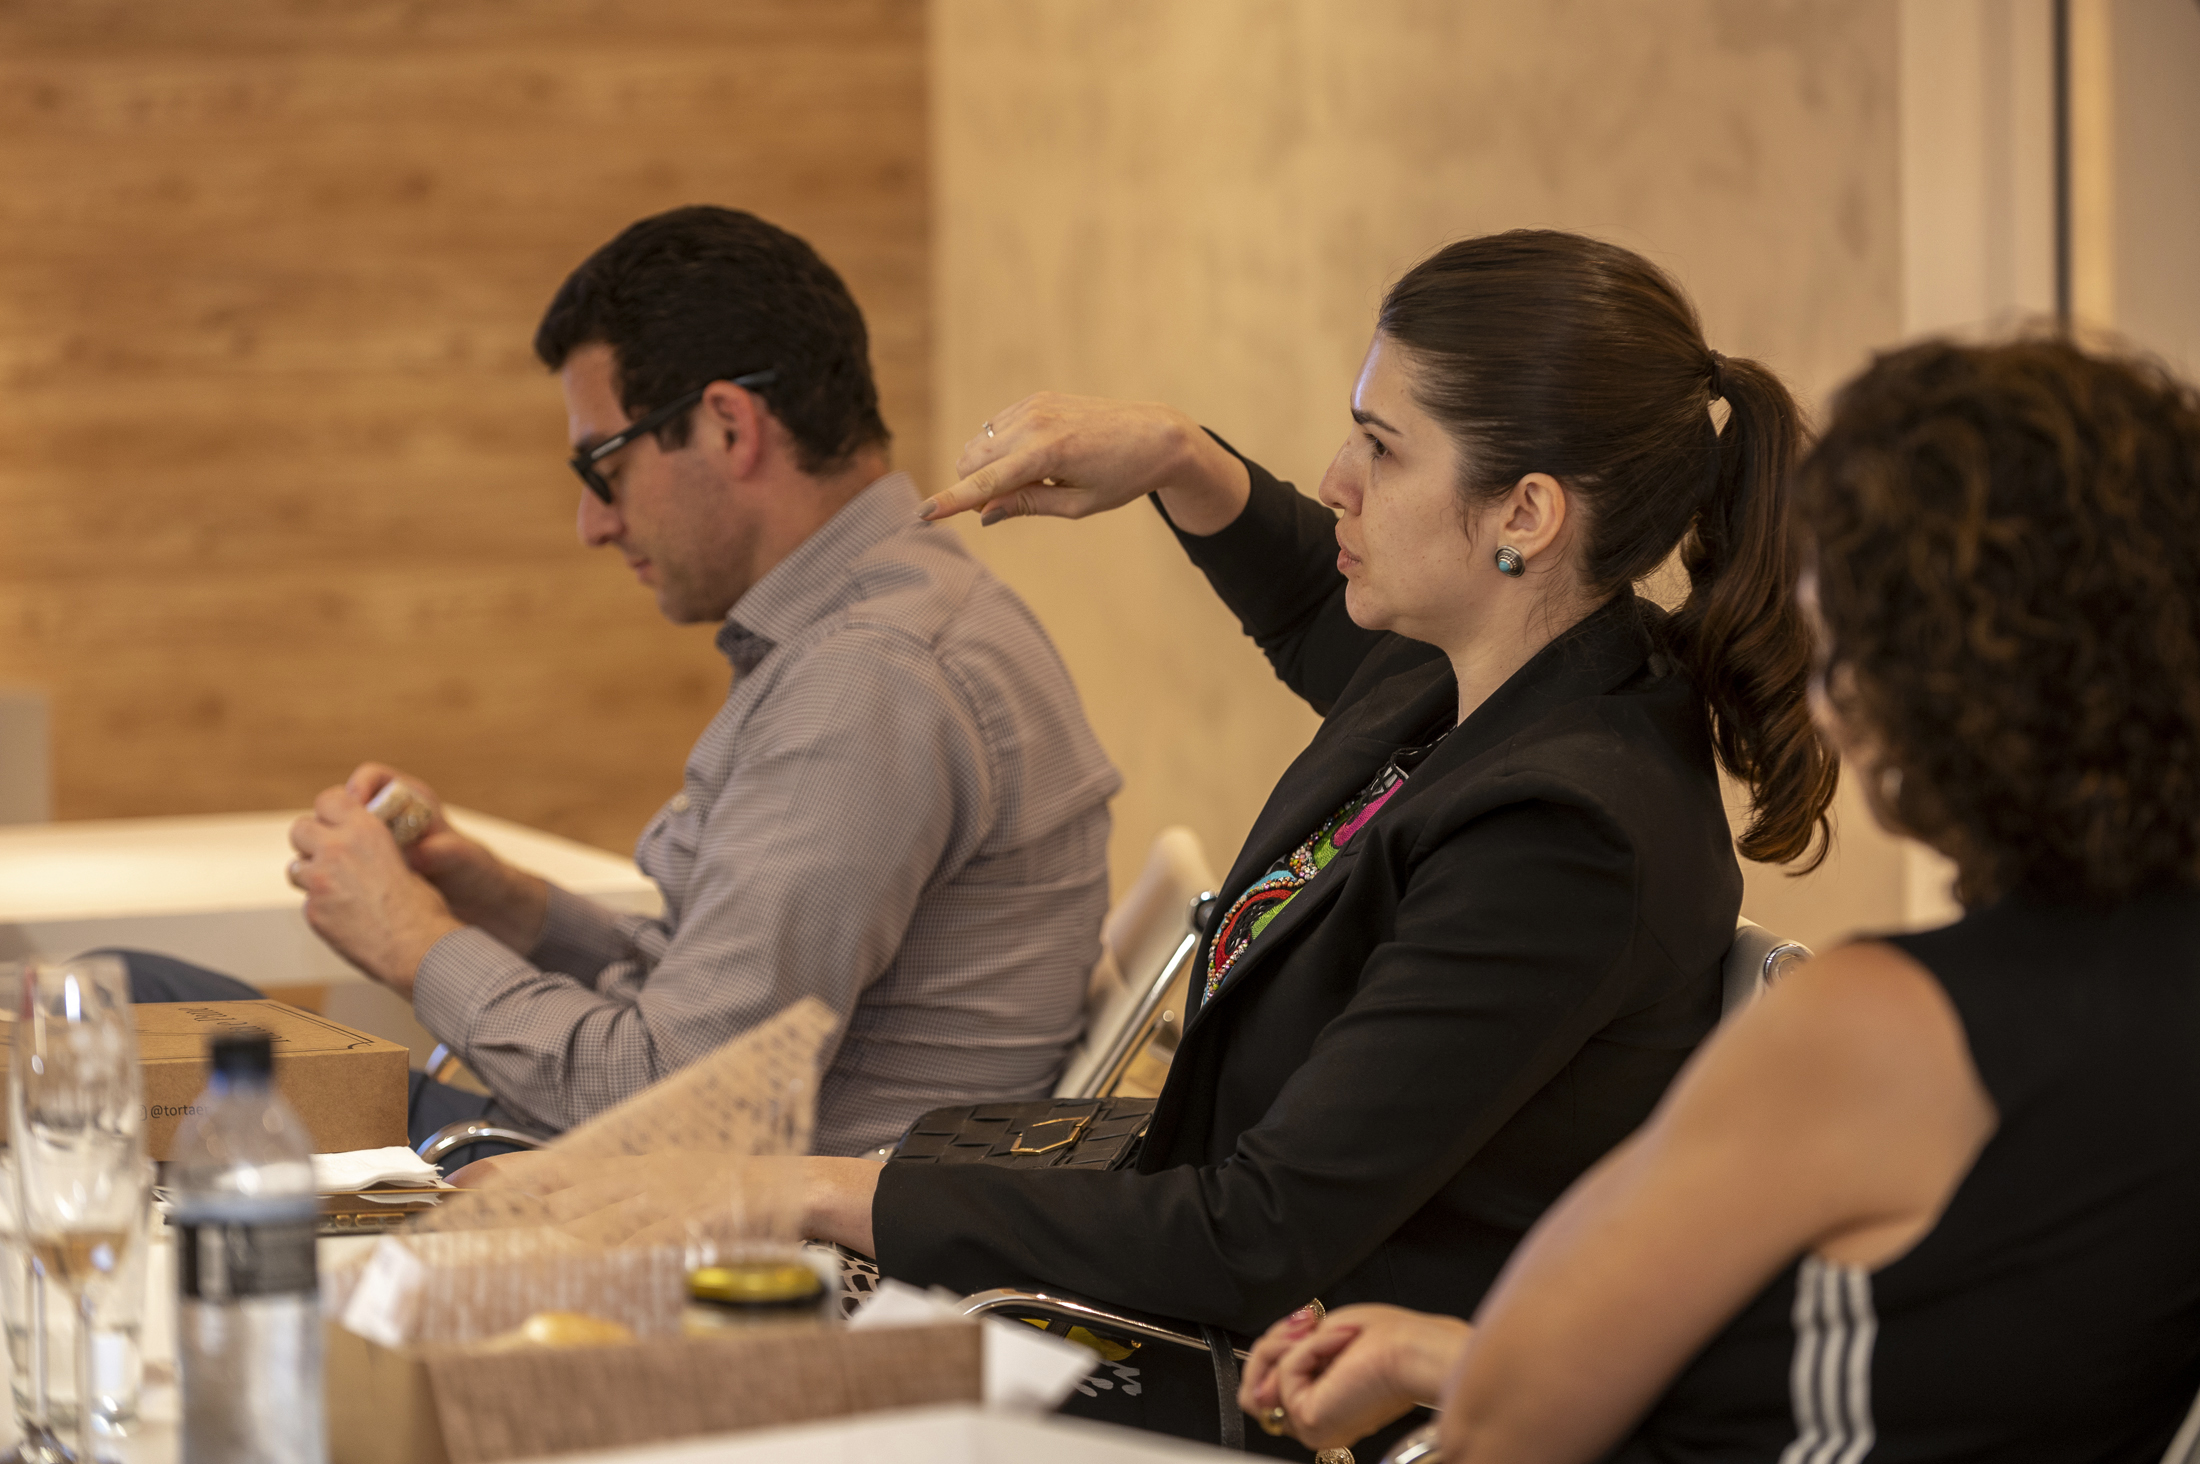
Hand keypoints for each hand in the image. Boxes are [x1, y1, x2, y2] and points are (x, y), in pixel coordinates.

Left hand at [288, 785, 463, 995]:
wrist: (417, 947)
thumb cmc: (420, 906)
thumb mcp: (402, 858)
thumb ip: (371, 849)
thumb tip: (357, 848)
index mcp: (365, 829)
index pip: (328, 799)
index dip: (329, 811)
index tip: (335, 822)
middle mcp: (337, 849)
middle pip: (299, 829)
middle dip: (310, 840)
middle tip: (327, 856)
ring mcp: (320, 881)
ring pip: (295, 868)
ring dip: (311, 875)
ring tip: (337, 889)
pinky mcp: (313, 911)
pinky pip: (307, 901)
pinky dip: (322, 907)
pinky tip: (345, 916)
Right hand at [345, 764, 549, 953]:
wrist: (472, 900)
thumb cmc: (473, 871)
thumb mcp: (462, 860)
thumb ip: (442, 853)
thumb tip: (420, 854)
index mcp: (411, 800)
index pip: (372, 777)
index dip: (358, 786)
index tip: (354, 805)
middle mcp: (387, 817)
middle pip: (343, 804)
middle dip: (334, 819)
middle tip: (336, 842)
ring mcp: (373, 841)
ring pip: (336, 834)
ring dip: (332, 847)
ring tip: (337, 869)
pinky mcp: (366, 866)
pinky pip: (341, 861)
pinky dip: (338, 871)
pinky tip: (344, 889)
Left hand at [442, 1151, 880, 1255]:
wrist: (785, 1182)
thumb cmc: (721, 1183)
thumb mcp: (661, 1169)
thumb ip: (612, 1186)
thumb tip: (558, 1205)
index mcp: (630, 1158)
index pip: (553, 1162)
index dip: (501, 1172)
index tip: (456, 1183)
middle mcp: (638, 1173)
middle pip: (562, 1199)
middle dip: (518, 1217)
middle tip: (471, 1231)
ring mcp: (662, 1198)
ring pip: (591, 1222)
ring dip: (552, 1242)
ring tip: (516, 1259)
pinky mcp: (685, 1224)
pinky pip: (637, 1245)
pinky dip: (608, 1259)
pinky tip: (584, 1270)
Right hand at [916, 393, 1251, 534]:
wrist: (1155, 434)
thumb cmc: (1122, 477)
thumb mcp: (1079, 505)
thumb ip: (1029, 506)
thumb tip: (985, 513)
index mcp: (1048, 454)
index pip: (985, 482)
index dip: (951, 502)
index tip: (921, 516)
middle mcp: (1035, 423)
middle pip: (971, 461)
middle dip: (976, 487)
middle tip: (1013, 503)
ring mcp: (1033, 406)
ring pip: (979, 444)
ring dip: (990, 468)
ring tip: (1036, 479)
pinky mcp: (1036, 399)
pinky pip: (995, 429)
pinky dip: (1002, 450)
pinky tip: (1036, 459)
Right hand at [1239, 1304, 1470, 1450]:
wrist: (1414, 1352)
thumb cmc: (1390, 1342)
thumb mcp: (1323, 1341)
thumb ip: (1284, 1363)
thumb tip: (1256, 1389)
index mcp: (1325, 1403)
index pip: (1273, 1382)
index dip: (1279, 1345)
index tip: (1303, 1320)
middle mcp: (1316, 1421)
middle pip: (1256, 1386)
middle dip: (1275, 1342)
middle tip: (1304, 1322)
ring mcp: (1311, 1426)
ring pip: (1259, 1382)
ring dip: (1286, 1343)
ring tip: (1317, 1329)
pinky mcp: (1309, 1420)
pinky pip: (1285, 1373)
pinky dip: (1308, 1347)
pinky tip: (1337, 1343)